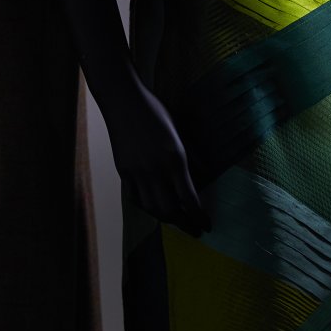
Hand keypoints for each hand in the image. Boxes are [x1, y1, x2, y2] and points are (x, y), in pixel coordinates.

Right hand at [103, 73, 206, 238]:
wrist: (123, 100)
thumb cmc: (155, 110)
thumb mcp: (180, 130)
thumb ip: (193, 156)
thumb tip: (206, 176)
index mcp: (174, 159)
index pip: (189, 199)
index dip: (199, 216)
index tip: (207, 226)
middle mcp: (155, 170)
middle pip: (171, 210)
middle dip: (185, 225)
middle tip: (195, 230)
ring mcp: (136, 172)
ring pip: (151, 208)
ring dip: (166, 219)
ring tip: (177, 221)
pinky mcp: (123, 172)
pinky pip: (135, 199)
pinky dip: (146, 207)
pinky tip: (154, 207)